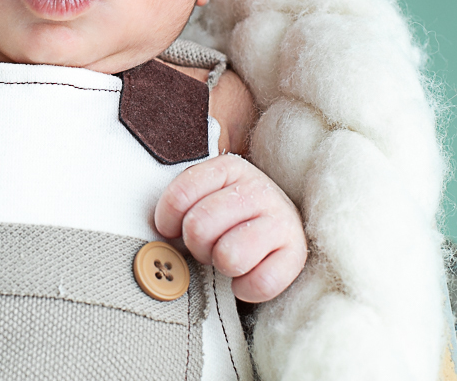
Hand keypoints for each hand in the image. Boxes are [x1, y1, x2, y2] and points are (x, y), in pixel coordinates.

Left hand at [154, 153, 307, 302]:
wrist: (278, 225)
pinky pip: (260, 282)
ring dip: (222, 265)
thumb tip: (158, 238)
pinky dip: (246, 288)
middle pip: (199, 227)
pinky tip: (245, 277)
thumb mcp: (204, 195)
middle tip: (208, 246)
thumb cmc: (230, 215)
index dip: (167, 221)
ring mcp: (280, 218)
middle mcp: (256, 188)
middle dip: (197, 245)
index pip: (179, 197)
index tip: (173, 229)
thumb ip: (181, 205)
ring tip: (228, 258)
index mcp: (227, 169)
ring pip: (229, 256)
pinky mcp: (297, 251)